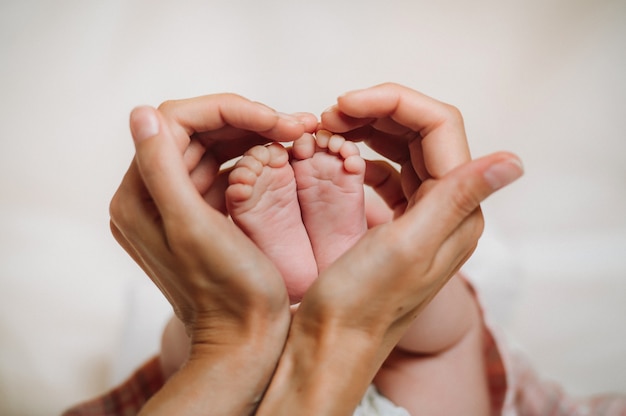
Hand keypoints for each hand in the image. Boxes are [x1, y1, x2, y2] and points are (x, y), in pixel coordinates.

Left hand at [109, 94, 315, 414]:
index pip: (177, 122)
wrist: (245, 341)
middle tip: (297, 124)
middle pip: (197, 131)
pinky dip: (254, 157)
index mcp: (140, 196)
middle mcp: (152, 197)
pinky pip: (226, 170)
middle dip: (248, 121)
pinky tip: (284, 156)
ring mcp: (178, 205)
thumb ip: (161, 168)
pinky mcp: (203, 215)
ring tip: (297, 135)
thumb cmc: (229, 292)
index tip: (276, 121)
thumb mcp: (194, 228)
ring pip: (214, 147)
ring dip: (255, 135)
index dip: (228, 111)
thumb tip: (140, 112)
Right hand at [258, 84, 522, 414]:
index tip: (344, 103)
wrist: (333, 343)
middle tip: (331, 113)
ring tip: (331, 127)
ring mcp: (421, 214)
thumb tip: (515, 162)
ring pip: (404, 149)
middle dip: (378, 112)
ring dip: (369, 129)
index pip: (438, 127)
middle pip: (421, 132)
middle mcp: (446, 209)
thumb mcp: (409, 247)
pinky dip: (364, 156)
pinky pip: (387, 172)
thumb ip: (458, 198)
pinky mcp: (396, 222)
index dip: (393, 103)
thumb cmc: (361, 302)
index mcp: (456, 211)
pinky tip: (342, 158)